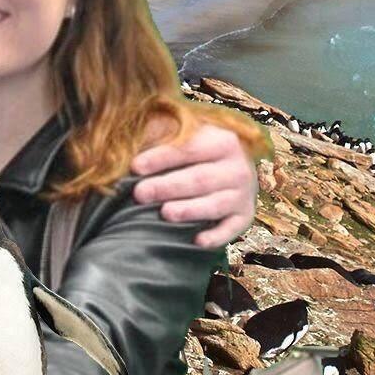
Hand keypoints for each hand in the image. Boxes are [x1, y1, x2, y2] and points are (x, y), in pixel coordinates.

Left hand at [130, 120, 257, 248]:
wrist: (236, 167)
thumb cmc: (199, 151)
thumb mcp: (184, 134)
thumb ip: (161, 133)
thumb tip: (130, 137)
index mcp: (222, 140)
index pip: (189, 148)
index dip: (161, 157)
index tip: (135, 166)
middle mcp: (237, 168)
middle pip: (199, 178)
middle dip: (168, 186)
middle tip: (140, 193)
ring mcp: (243, 194)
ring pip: (215, 204)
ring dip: (190, 210)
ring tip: (165, 213)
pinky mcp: (245, 217)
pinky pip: (232, 229)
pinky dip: (216, 236)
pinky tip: (198, 241)